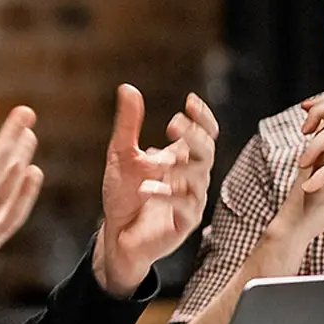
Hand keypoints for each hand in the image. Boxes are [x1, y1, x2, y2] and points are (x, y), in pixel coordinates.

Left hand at [93, 85, 217, 297]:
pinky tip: (148, 188)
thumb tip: (128, 88)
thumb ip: (128, 125)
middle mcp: (191, 178)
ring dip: (179, 167)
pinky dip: (167, 196)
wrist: (116, 235)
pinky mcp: (183, 224)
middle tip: (175, 125)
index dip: (202, 117)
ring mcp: (190, 201)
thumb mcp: (121, 155)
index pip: (204, 134)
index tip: (190, 101)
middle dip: (194, 137)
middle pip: (207, 153)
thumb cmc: (124, 195)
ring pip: (198, 180)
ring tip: (159, 160)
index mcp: (182, 159)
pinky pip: (185, 208)